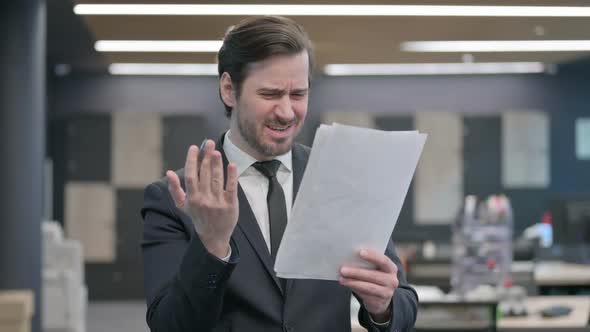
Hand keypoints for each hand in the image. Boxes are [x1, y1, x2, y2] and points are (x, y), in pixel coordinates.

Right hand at [166, 140, 238, 257]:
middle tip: (209, 143)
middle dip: (206, 157)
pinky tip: (232, 165)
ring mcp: (218, 202)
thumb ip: (175, 189)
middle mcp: (204, 199)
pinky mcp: (230, 205)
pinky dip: (232, 176)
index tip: (194, 147)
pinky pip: (231, 188)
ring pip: (216, 179)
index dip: (192, 160)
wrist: (213, 236)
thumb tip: (169, 172)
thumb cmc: (198, 217)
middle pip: (204, 174)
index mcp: (192, 198)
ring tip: (216, 151)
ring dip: (217, 164)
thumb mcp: (182, 205)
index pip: (190, 175)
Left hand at [339, 249, 398, 322]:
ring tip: (342, 279)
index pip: (384, 261)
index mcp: (391, 268)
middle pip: (374, 275)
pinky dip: (354, 289)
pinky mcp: (379, 302)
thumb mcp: (376, 269)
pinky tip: (347, 285)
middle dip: (357, 272)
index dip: (372, 256)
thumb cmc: (375, 278)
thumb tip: (350, 257)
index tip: (360, 252)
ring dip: (353, 282)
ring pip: (368, 287)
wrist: (381, 298)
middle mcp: (392, 280)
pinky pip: (365, 295)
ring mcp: (386, 293)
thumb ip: (367, 263)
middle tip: (343, 269)